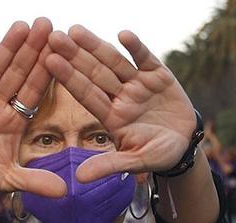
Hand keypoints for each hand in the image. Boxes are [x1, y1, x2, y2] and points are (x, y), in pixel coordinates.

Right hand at [0, 19, 64, 197]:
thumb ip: (32, 181)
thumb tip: (64, 192)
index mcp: (15, 122)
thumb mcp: (4, 180)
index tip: (64, 52)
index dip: (48, 72)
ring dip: (7, 46)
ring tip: (22, 24)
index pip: (34, 92)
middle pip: (19, 74)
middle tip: (49, 25)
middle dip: (33, 51)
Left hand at [45, 25, 195, 181]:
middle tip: (54, 37)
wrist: (185, 145)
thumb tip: (78, 179)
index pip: (86, 94)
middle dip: (75, 55)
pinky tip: (123, 35)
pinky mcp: (158, 75)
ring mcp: (138, 84)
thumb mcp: (135, 162)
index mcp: (111, 116)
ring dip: (96, 46)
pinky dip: (136, 48)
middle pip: (94, 73)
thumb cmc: (157, 155)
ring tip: (76, 31)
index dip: (69, 78)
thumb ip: (108, 165)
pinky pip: (145, 58)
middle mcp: (120, 97)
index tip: (49, 61)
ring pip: (114, 62)